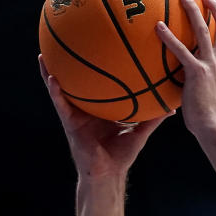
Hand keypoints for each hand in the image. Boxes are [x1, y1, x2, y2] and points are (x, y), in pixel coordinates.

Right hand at [40, 54, 168, 177]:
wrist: (109, 172)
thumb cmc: (122, 153)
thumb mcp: (140, 131)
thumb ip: (154, 118)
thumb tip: (172, 107)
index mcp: (101, 108)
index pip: (97, 85)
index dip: (96, 70)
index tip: (98, 48)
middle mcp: (85, 108)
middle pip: (76, 83)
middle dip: (69, 65)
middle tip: (65, 42)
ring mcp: (75, 115)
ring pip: (60, 90)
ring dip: (50, 73)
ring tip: (43, 55)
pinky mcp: (70, 123)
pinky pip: (61, 104)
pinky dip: (56, 92)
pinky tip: (53, 79)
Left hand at [155, 0, 215, 137]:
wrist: (215, 126)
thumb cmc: (211, 115)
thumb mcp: (212, 92)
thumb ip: (203, 79)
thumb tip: (187, 76)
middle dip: (214, 8)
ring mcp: (211, 65)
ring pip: (203, 31)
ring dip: (193, 11)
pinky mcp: (197, 73)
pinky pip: (181, 50)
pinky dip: (169, 37)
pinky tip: (158, 27)